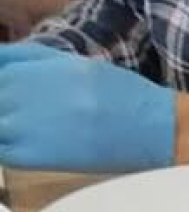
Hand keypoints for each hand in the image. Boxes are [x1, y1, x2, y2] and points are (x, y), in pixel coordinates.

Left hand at [0, 42, 175, 172]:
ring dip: (3, 124)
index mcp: (34, 66)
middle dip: (5, 102)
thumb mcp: (72, 62)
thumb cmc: (119, 93)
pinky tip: (20, 146)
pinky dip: (4, 147)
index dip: (3, 82)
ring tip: (24, 127)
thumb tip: (0, 57)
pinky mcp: (32, 155)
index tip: (11, 90)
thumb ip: (29, 58)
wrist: (150, 126)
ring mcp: (24, 124)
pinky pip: (0, 152)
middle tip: (23, 112)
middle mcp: (23, 91)